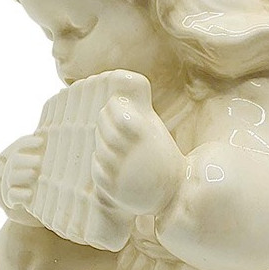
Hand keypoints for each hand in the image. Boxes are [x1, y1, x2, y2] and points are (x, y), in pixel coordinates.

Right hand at [0, 135, 45, 217]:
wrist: (41, 210)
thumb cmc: (42, 182)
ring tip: (35, 173)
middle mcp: (1, 171)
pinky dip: (20, 194)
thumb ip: (42, 151)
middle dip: (26, 160)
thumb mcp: (40, 165)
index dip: (27, 142)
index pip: (16, 146)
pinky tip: (30, 194)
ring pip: (11, 178)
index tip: (41, 140)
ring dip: (23, 174)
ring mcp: (3, 188)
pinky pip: (11, 196)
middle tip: (39, 160)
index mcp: (7, 158)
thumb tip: (53, 132)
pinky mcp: (9, 204)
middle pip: (13, 161)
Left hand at [91, 94, 182, 217]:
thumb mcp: (155, 126)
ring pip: (99, 146)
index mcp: (143, 132)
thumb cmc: (161, 155)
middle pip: (102, 125)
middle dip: (107, 124)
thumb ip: (138, 104)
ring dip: (105, 144)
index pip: (112, 108)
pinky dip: (101, 163)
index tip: (120, 112)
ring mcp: (119, 170)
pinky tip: (115, 164)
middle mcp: (129, 150)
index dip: (113, 107)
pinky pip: (96, 166)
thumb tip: (124, 76)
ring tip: (119, 149)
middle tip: (118, 130)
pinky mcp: (112, 187)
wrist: (172, 193)